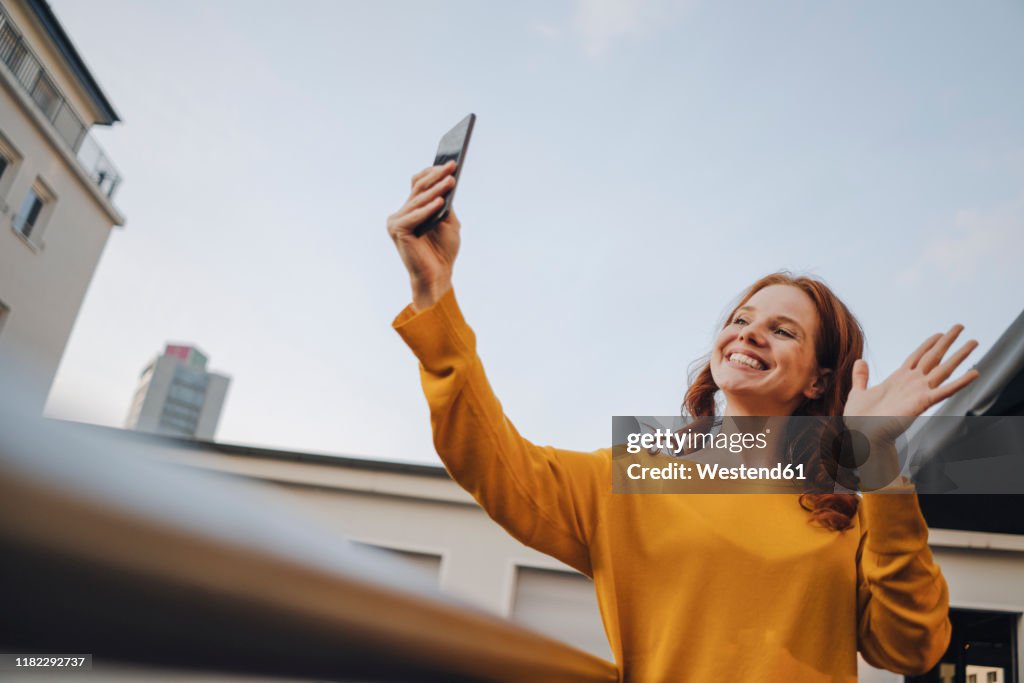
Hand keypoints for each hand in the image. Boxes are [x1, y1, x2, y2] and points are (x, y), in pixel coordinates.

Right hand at [387, 161, 461, 310]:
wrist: (438, 276)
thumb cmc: (443, 251)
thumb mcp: (448, 222)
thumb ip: (445, 204)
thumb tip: (448, 180)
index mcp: (411, 210)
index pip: (418, 183)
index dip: (433, 172)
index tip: (451, 163)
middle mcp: (401, 213)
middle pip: (418, 188)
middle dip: (437, 176)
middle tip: (452, 166)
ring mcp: (397, 221)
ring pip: (418, 200)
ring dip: (436, 190)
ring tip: (450, 181)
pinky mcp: (398, 230)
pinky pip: (414, 216)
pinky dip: (428, 209)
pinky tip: (441, 202)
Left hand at [843, 325, 979, 441]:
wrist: (862, 436)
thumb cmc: (860, 419)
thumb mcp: (858, 392)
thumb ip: (861, 377)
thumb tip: (860, 362)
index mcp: (898, 379)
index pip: (917, 356)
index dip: (928, 344)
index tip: (939, 333)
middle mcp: (912, 383)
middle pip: (933, 357)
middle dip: (947, 342)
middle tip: (960, 327)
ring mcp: (919, 392)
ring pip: (944, 369)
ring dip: (959, 356)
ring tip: (973, 342)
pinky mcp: (922, 402)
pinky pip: (945, 391)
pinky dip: (960, 382)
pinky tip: (974, 373)